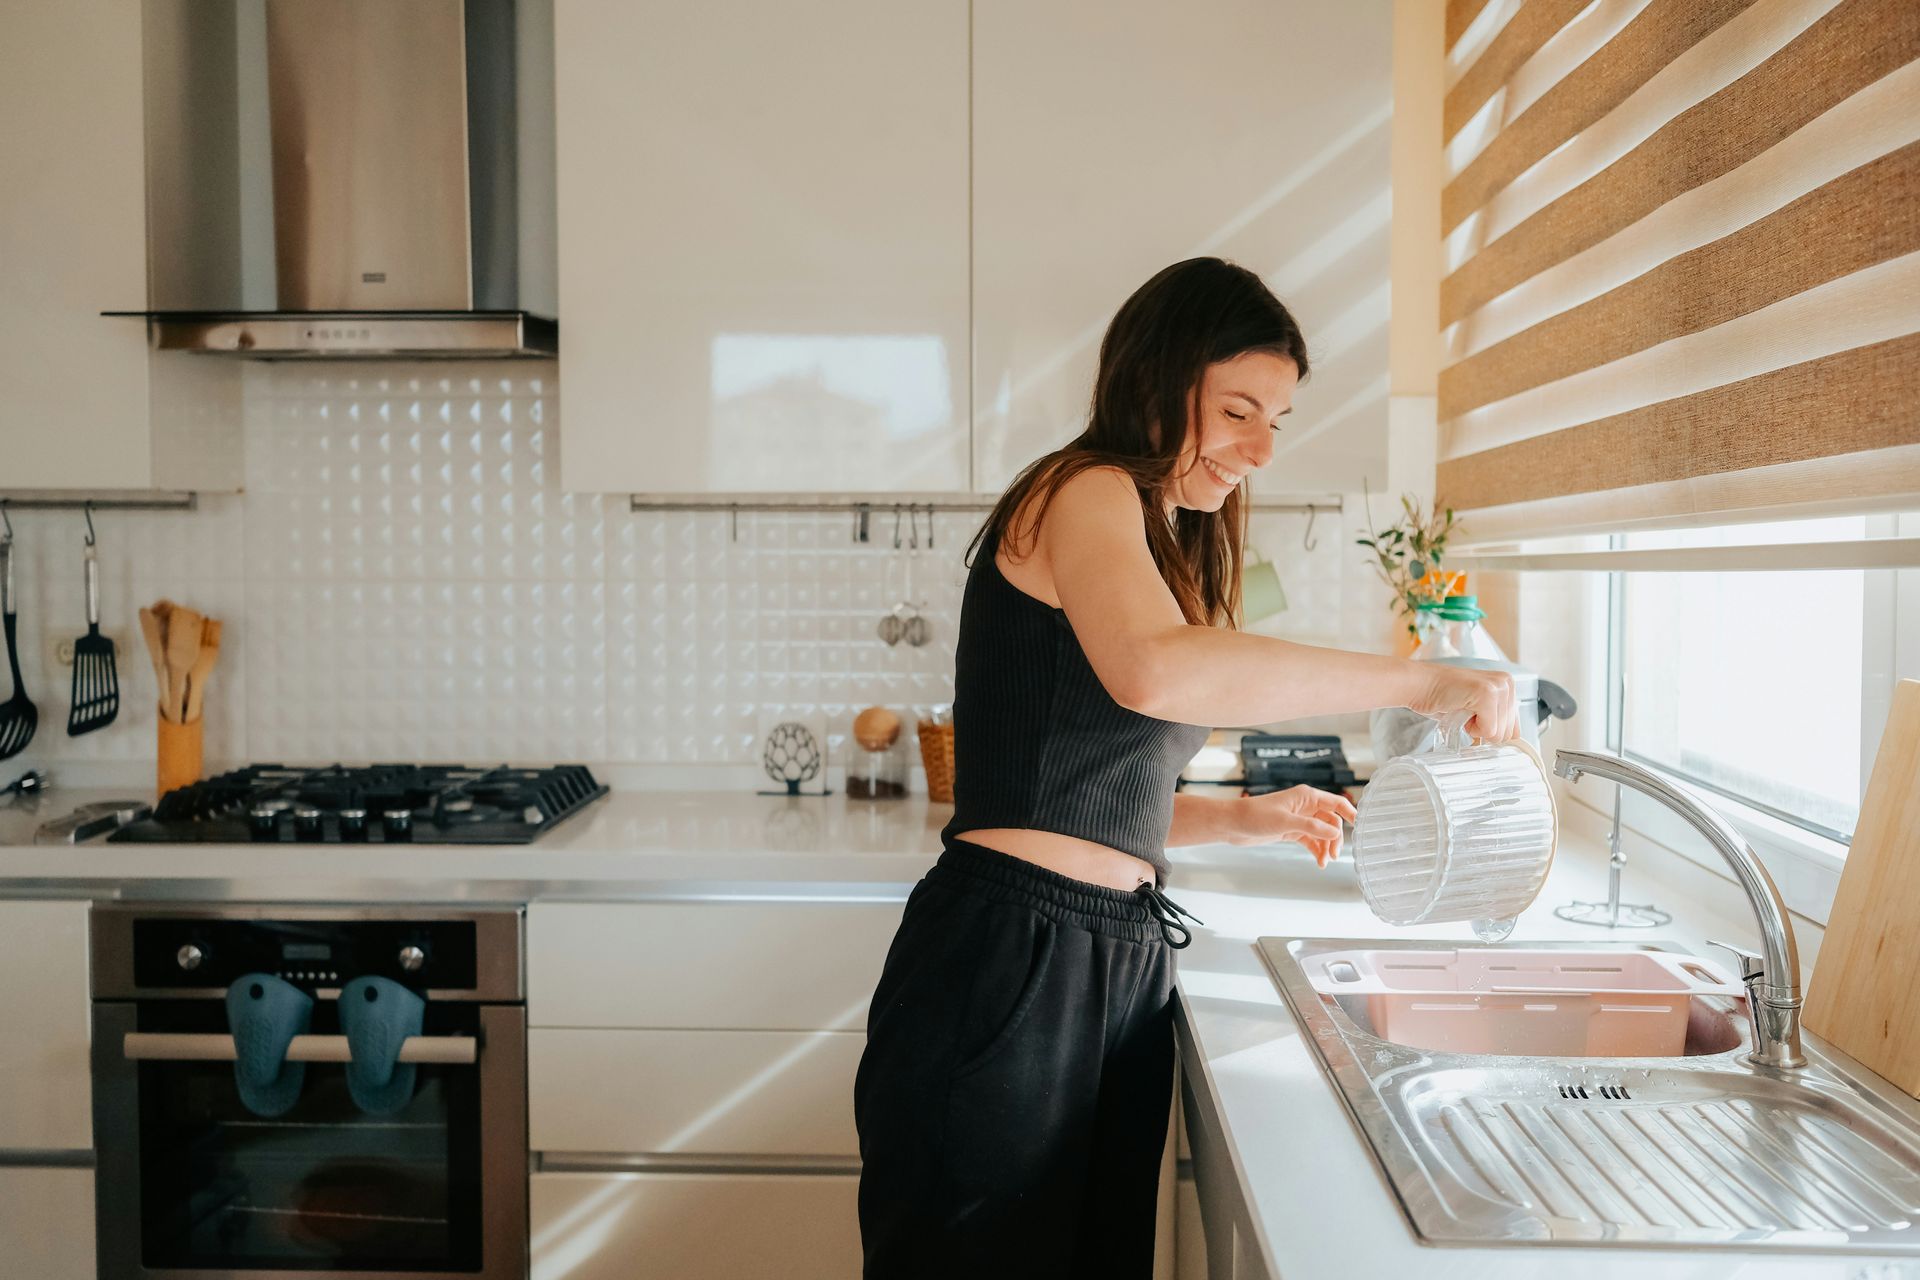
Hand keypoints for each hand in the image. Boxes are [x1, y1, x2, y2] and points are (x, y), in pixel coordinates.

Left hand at [1235, 785, 1357, 867]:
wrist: (1232, 824)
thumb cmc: (1255, 816)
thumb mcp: (1285, 822)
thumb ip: (1311, 827)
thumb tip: (1336, 833)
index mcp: (1306, 796)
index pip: (1336, 803)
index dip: (1350, 813)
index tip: (1361, 827)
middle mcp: (1305, 806)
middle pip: (1331, 821)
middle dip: (1335, 838)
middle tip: (1334, 855)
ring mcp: (1299, 819)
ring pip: (1322, 833)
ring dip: (1326, 847)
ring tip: (1324, 862)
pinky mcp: (1291, 831)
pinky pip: (1311, 840)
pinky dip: (1317, 850)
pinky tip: (1319, 862)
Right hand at [1407, 663, 1519, 741]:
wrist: (1419, 685)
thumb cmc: (1442, 696)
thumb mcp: (1477, 706)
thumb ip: (1495, 717)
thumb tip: (1505, 740)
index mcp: (1507, 685)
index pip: (1514, 728)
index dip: (1492, 731)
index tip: (1476, 720)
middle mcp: (1507, 683)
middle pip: (1508, 733)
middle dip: (1484, 729)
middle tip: (1465, 712)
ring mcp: (1498, 688)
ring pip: (1498, 733)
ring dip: (1476, 728)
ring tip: (1462, 710)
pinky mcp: (1487, 695)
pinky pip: (1488, 730)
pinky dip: (1470, 728)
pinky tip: (1460, 710)